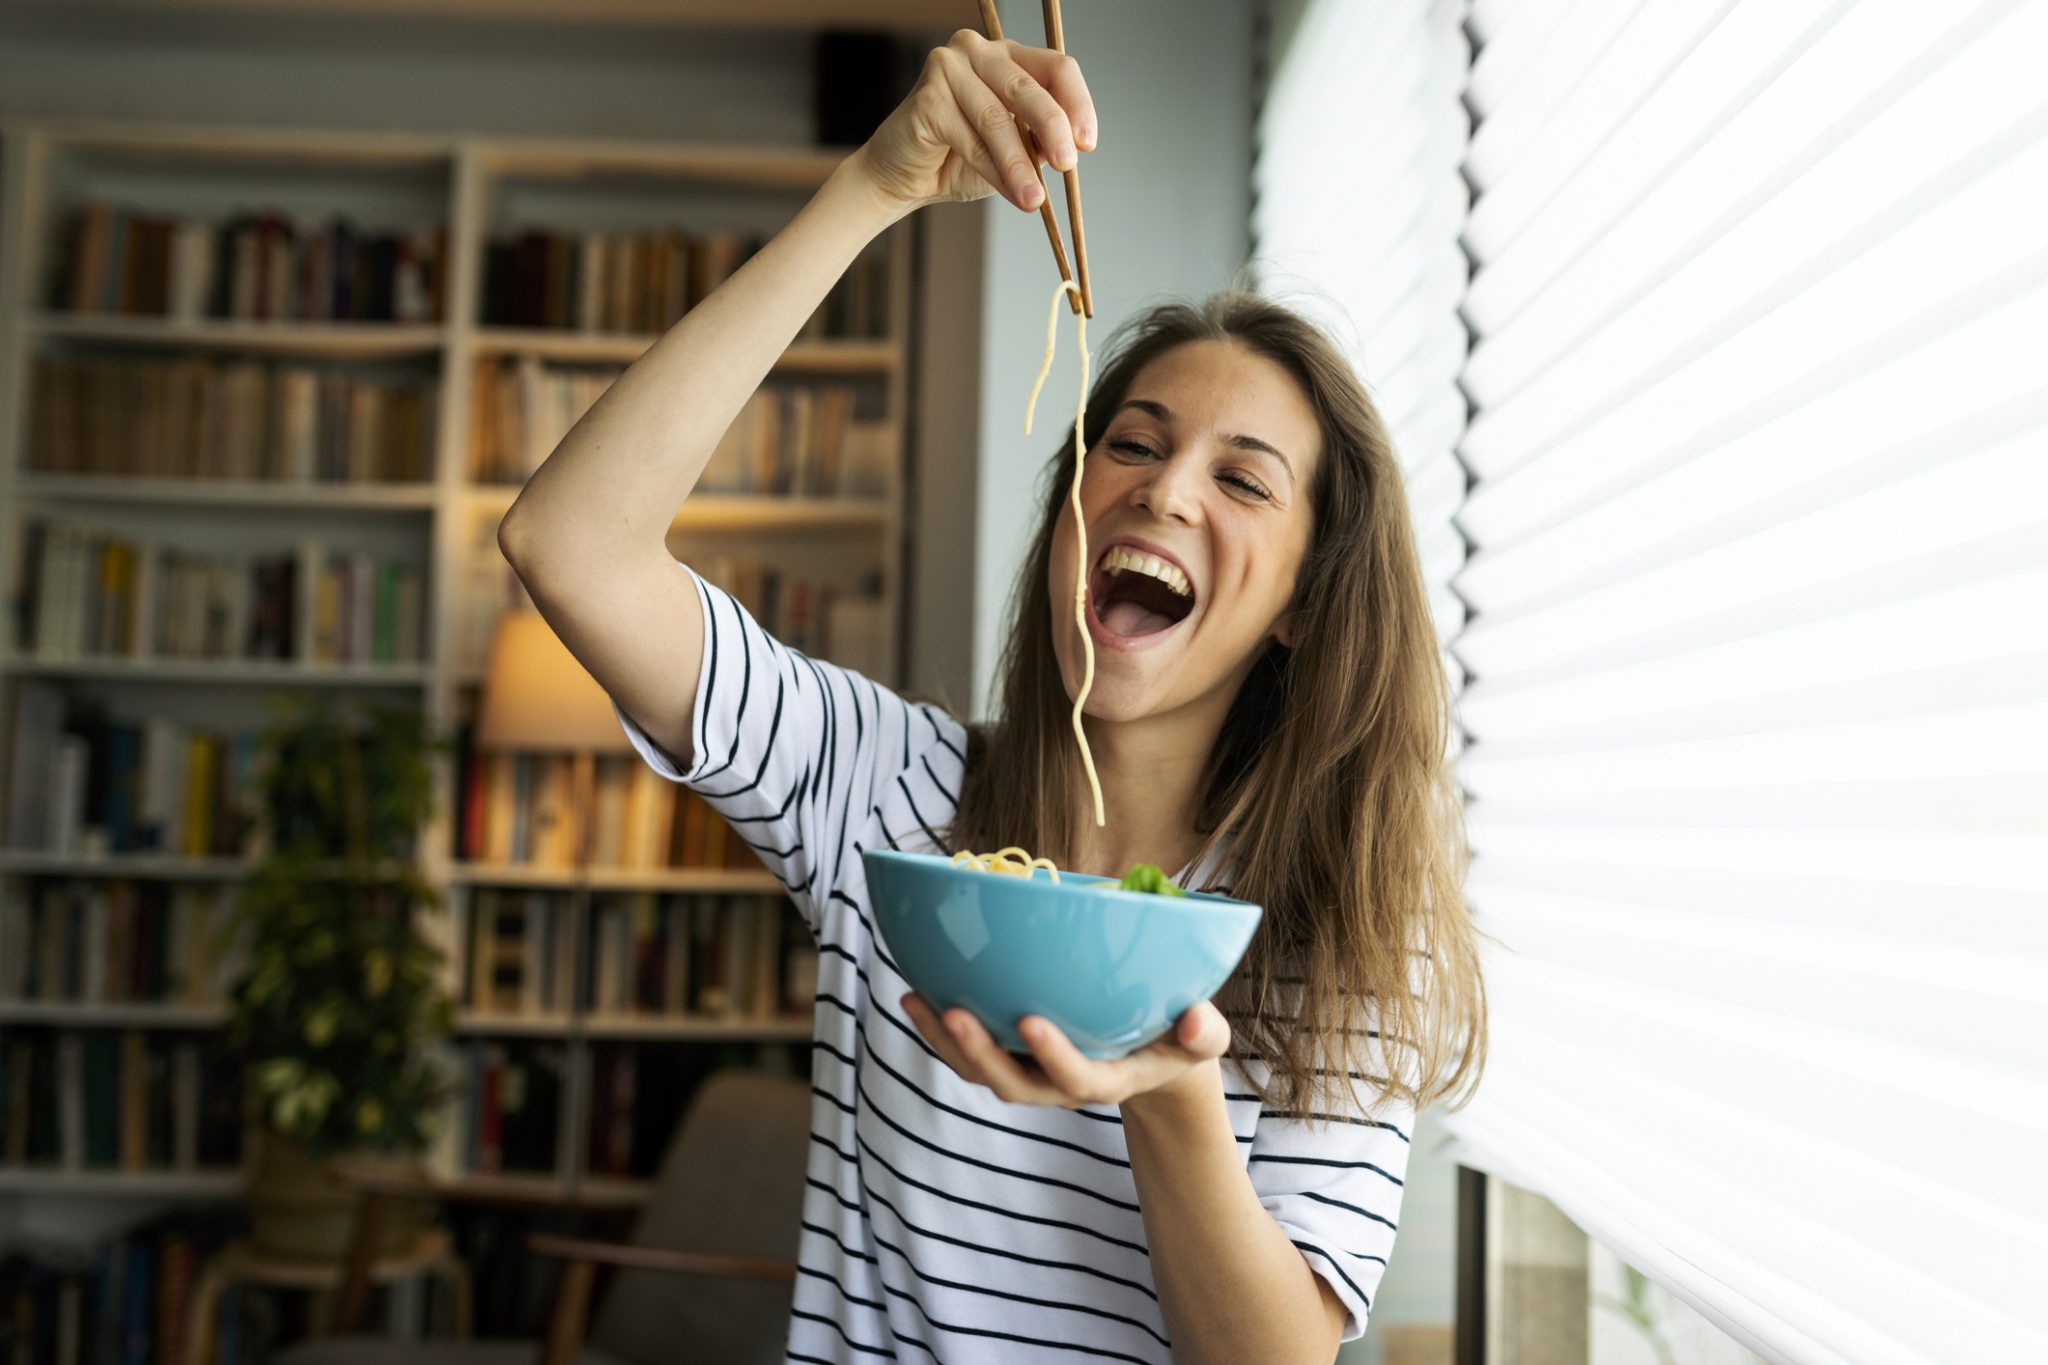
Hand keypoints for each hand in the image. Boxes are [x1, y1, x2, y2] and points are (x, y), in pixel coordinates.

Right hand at [851, 30, 1097, 215]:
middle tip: (1069, 165)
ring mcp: (948, 67)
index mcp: (1009, 56)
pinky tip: (1009, 193)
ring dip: (1020, 164)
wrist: (906, 178)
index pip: (1056, 67)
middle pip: (1028, 88)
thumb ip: (1041, 142)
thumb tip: (1070, 149)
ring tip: (1034, 199)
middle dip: (1052, 129)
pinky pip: (969, 138)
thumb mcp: (1016, 150)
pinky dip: (992, 170)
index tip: (1087, 144)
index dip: (1077, 104)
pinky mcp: (926, 96)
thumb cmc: (961, 159)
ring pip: (997, 119)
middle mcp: (979, 51)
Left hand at [901, 993, 1230, 1109]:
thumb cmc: (1178, 1039)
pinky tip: (916, 991)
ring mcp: (1033, 1075)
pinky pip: (969, 1053)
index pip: (1078, 1080)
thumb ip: (1203, 1032)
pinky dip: (940, 1029)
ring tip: (914, 999)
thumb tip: (1194, 1023)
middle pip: (1014, 1084)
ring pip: (981, 1071)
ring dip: (945, 1041)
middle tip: (954, 1012)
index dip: (1054, 1057)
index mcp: (1109, 1079)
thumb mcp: (1202, 1038)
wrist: (1153, 1061)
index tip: (1031, 1021)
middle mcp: (1062, 1085)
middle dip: (981, 1053)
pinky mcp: (1013, 1058)